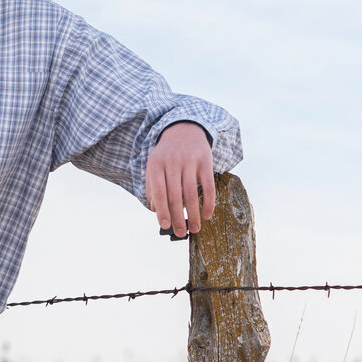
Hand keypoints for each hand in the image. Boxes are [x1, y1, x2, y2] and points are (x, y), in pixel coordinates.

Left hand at [145, 122, 215, 236]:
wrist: (185, 129)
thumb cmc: (167, 153)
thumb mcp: (154, 164)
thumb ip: (152, 186)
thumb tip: (155, 210)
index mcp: (156, 164)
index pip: (158, 192)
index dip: (162, 211)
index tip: (165, 226)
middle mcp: (172, 162)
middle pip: (175, 195)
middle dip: (178, 217)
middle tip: (180, 232)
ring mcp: (189, 161)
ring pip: (191, 193)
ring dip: (194, 214)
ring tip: (194, 228)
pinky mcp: (205, 161)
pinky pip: (208, 186)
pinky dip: (209, 202)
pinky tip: (207, 215)